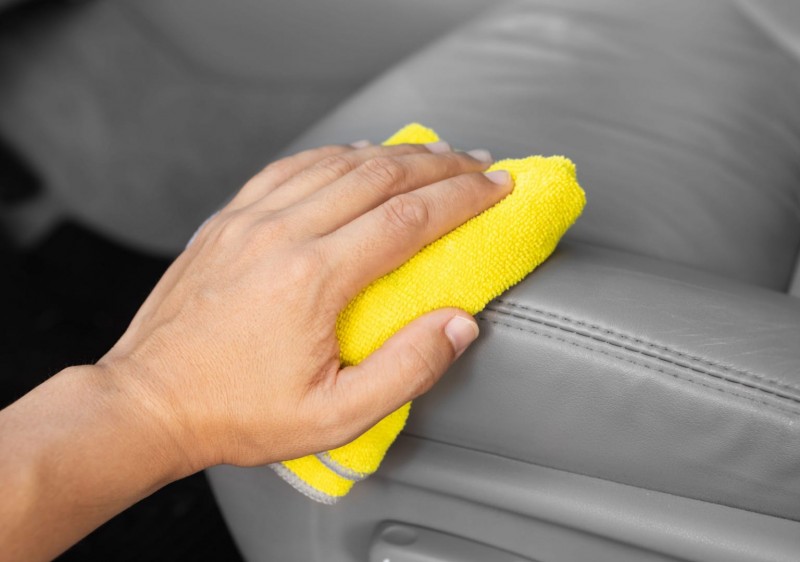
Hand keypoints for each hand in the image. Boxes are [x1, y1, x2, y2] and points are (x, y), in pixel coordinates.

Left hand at [98, 140, 511, 474]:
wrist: (147, 402)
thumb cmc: (237, 414)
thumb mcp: (335, 416)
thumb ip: (407, 369)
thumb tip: (460, 324)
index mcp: (312, 278)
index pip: (408, 218)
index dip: (463, 197)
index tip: (499, 186)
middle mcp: (281, 235)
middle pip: (379, 176)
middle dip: (441, 165)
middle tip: (480, 163)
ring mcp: (249, 220)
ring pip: (336, 162)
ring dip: (394, 153)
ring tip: (435, 153)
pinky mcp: (227, 220)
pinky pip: (290, 166)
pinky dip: (335, 154)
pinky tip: (358, 154)